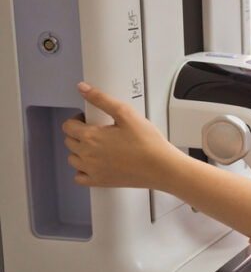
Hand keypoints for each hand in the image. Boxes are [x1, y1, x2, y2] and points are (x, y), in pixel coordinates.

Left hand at [62, 82, 181, 189]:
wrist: (161, 166)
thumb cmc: (148, 143)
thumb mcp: (126, 113)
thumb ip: (102, 99)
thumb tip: (84, 89)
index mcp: (90, 137)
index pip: (68, 126)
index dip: (77, 119)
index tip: (88, 119)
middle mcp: (87, 155)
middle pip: (69, 141)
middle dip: (79, 133)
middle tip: (97, 131)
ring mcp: (92, 170)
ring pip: (72, 159)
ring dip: (80, 151)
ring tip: (97, 146)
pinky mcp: (100, 182)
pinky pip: (80, 177)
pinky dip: (83, 170)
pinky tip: (96, 163)